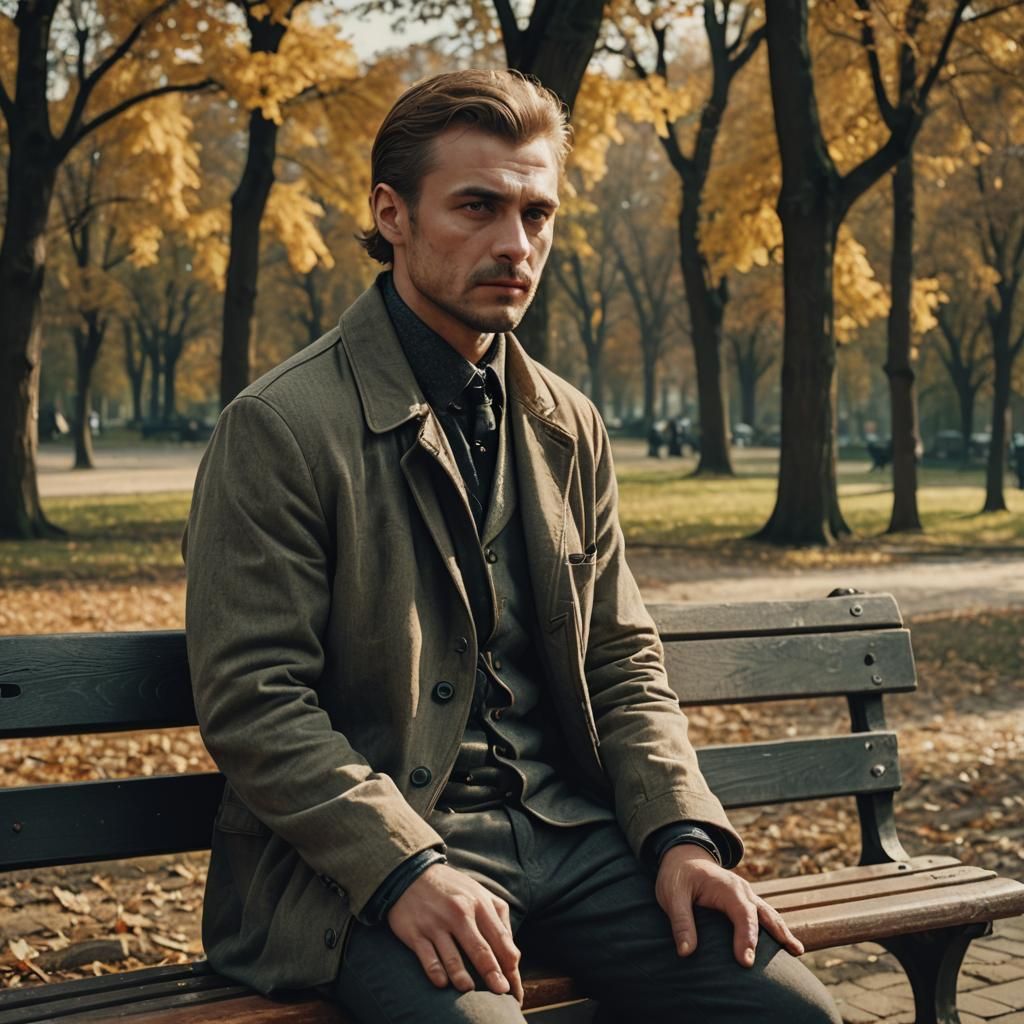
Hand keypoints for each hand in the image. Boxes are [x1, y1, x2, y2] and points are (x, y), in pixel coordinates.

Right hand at [387, 862, 523, 1002]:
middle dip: (494, 975)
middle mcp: (459, 912)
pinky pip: (428, 958)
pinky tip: (443, 983)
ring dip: (463, 978)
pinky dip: (436, 973)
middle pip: (481, 950)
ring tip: (470, 990)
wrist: (411, 873)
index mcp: (479, 903)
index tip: (515, 988)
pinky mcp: (415, 932)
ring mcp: (436, 923)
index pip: (501, 940)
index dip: (511, 967)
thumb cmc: (452, 888)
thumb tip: (512, 954)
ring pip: (453, 958)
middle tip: (502, 993)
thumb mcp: (479, 892)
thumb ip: (498, 918)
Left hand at [654, 844, 803, 966]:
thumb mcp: (671, 895)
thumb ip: (680, 921)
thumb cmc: (677, 876)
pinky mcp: (745, 903)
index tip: (746, 962)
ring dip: (783, 931)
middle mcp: (742, 891)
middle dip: (778, 934)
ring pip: (769, 914)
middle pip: (764, 913)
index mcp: (726, 887)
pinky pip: (764, 915)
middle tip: (791, 956)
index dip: (746, 937)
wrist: (683, 856)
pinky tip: (785, 944)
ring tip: (798, 951)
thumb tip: (685, 952)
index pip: (742, 914)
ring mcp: (746, 896)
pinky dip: (776, 928)